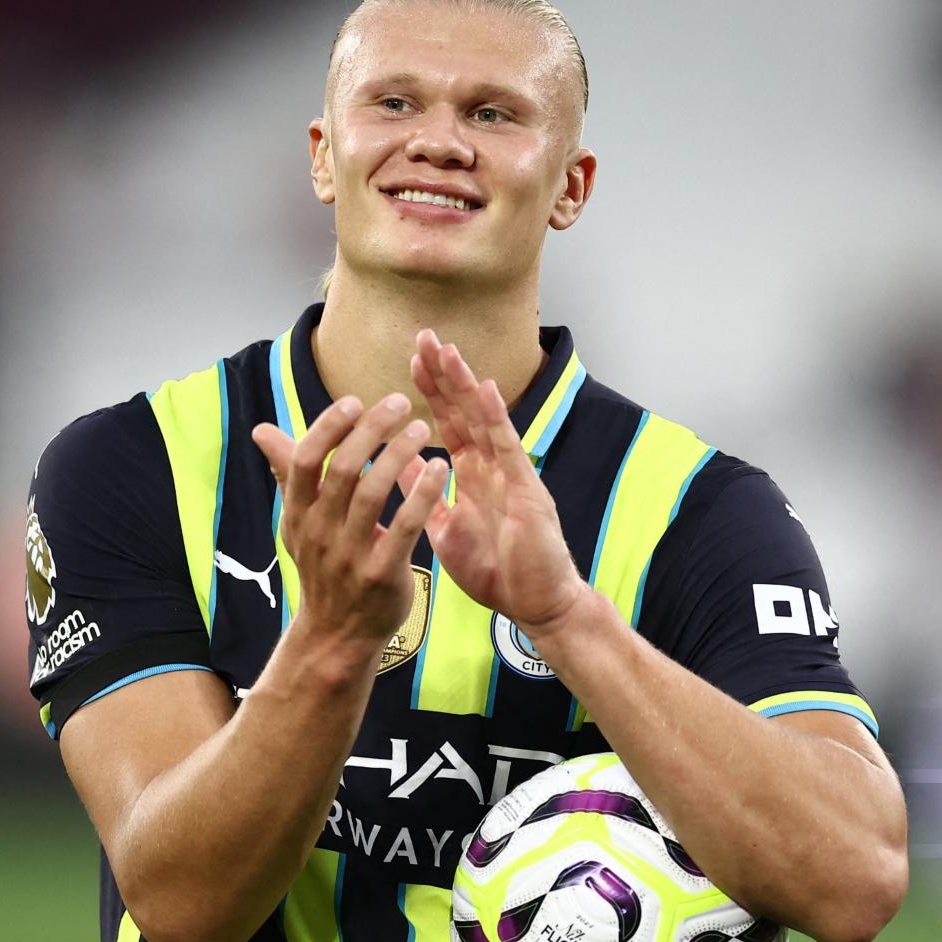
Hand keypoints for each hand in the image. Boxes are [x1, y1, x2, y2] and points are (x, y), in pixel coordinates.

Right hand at [251, 393, 449, 650]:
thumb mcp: (299, 522)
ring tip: (421, 428)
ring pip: (373, 492)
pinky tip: (439, 468)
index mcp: (298, 514)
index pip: (304, 460)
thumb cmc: (323, 567)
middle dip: (371, 429)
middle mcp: (319, 532)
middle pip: (341, 469)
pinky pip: (405, 526)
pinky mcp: (382, 573)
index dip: (328, 426)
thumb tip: (261, 431)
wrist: (337, 635)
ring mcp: (349, 555)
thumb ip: (288, 473)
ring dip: (398, 453)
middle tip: (400, 402)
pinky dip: (422, 494)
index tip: (355, 401)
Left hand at [404, 331, 588, 634]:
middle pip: (465, 411)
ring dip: (465, 384)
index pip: (449, 423)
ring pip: (485, 420)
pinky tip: (483, 389)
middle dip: (445, 374)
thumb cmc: (497, 572)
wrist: (535, 606)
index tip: (411, 360)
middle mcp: (493, 467)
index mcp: (473, 476)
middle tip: (424, 335)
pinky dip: (495, 418)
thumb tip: (405, 473)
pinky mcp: (527, 491)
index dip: (431, 392)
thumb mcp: (447, 533)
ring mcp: (512, 474)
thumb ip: (429, 501)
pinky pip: (508, 449)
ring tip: (447, 350)